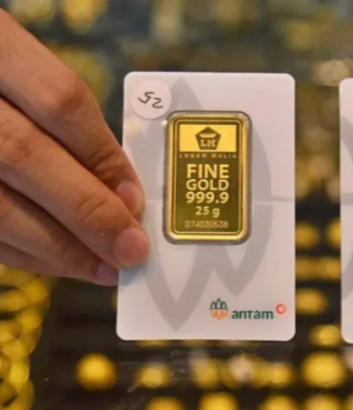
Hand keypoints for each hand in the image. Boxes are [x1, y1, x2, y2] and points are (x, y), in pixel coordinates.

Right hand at [0, 9, 148, 284]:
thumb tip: (121, 188)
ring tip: (104, 267)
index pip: (59, 101)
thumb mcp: (23, 69)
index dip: (103, 157)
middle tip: (131, 249)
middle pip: (25, 156)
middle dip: (87, 211)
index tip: (136, 200)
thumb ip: (62, 116)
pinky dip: (23, 251)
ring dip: (57, 247)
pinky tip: (60, 261)